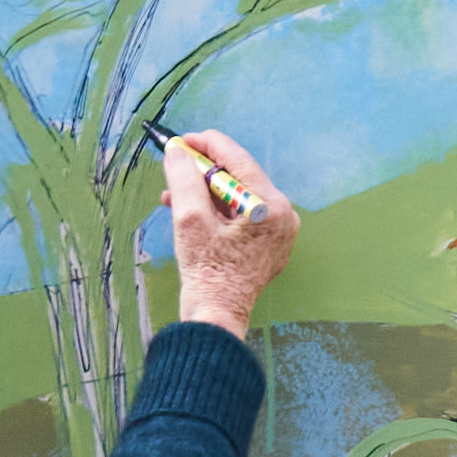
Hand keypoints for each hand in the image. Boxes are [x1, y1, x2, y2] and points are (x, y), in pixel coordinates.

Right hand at [163, 128, 299, 337]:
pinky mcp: (268, 244)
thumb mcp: (189, 220)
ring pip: (237, 196)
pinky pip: (241, 215)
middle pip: (239, 178)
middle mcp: (283, 217)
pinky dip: (216, 210)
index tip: (183, 140)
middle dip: (202, 172)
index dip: (208, 145)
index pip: (239, 160)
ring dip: (204, 192)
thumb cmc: (207, 273)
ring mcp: (278, 232)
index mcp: (271, 208)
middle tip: (175, 166)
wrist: (217, 316)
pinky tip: (189, 211)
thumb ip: (184, 179)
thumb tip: (177, 151)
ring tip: (173, 195)